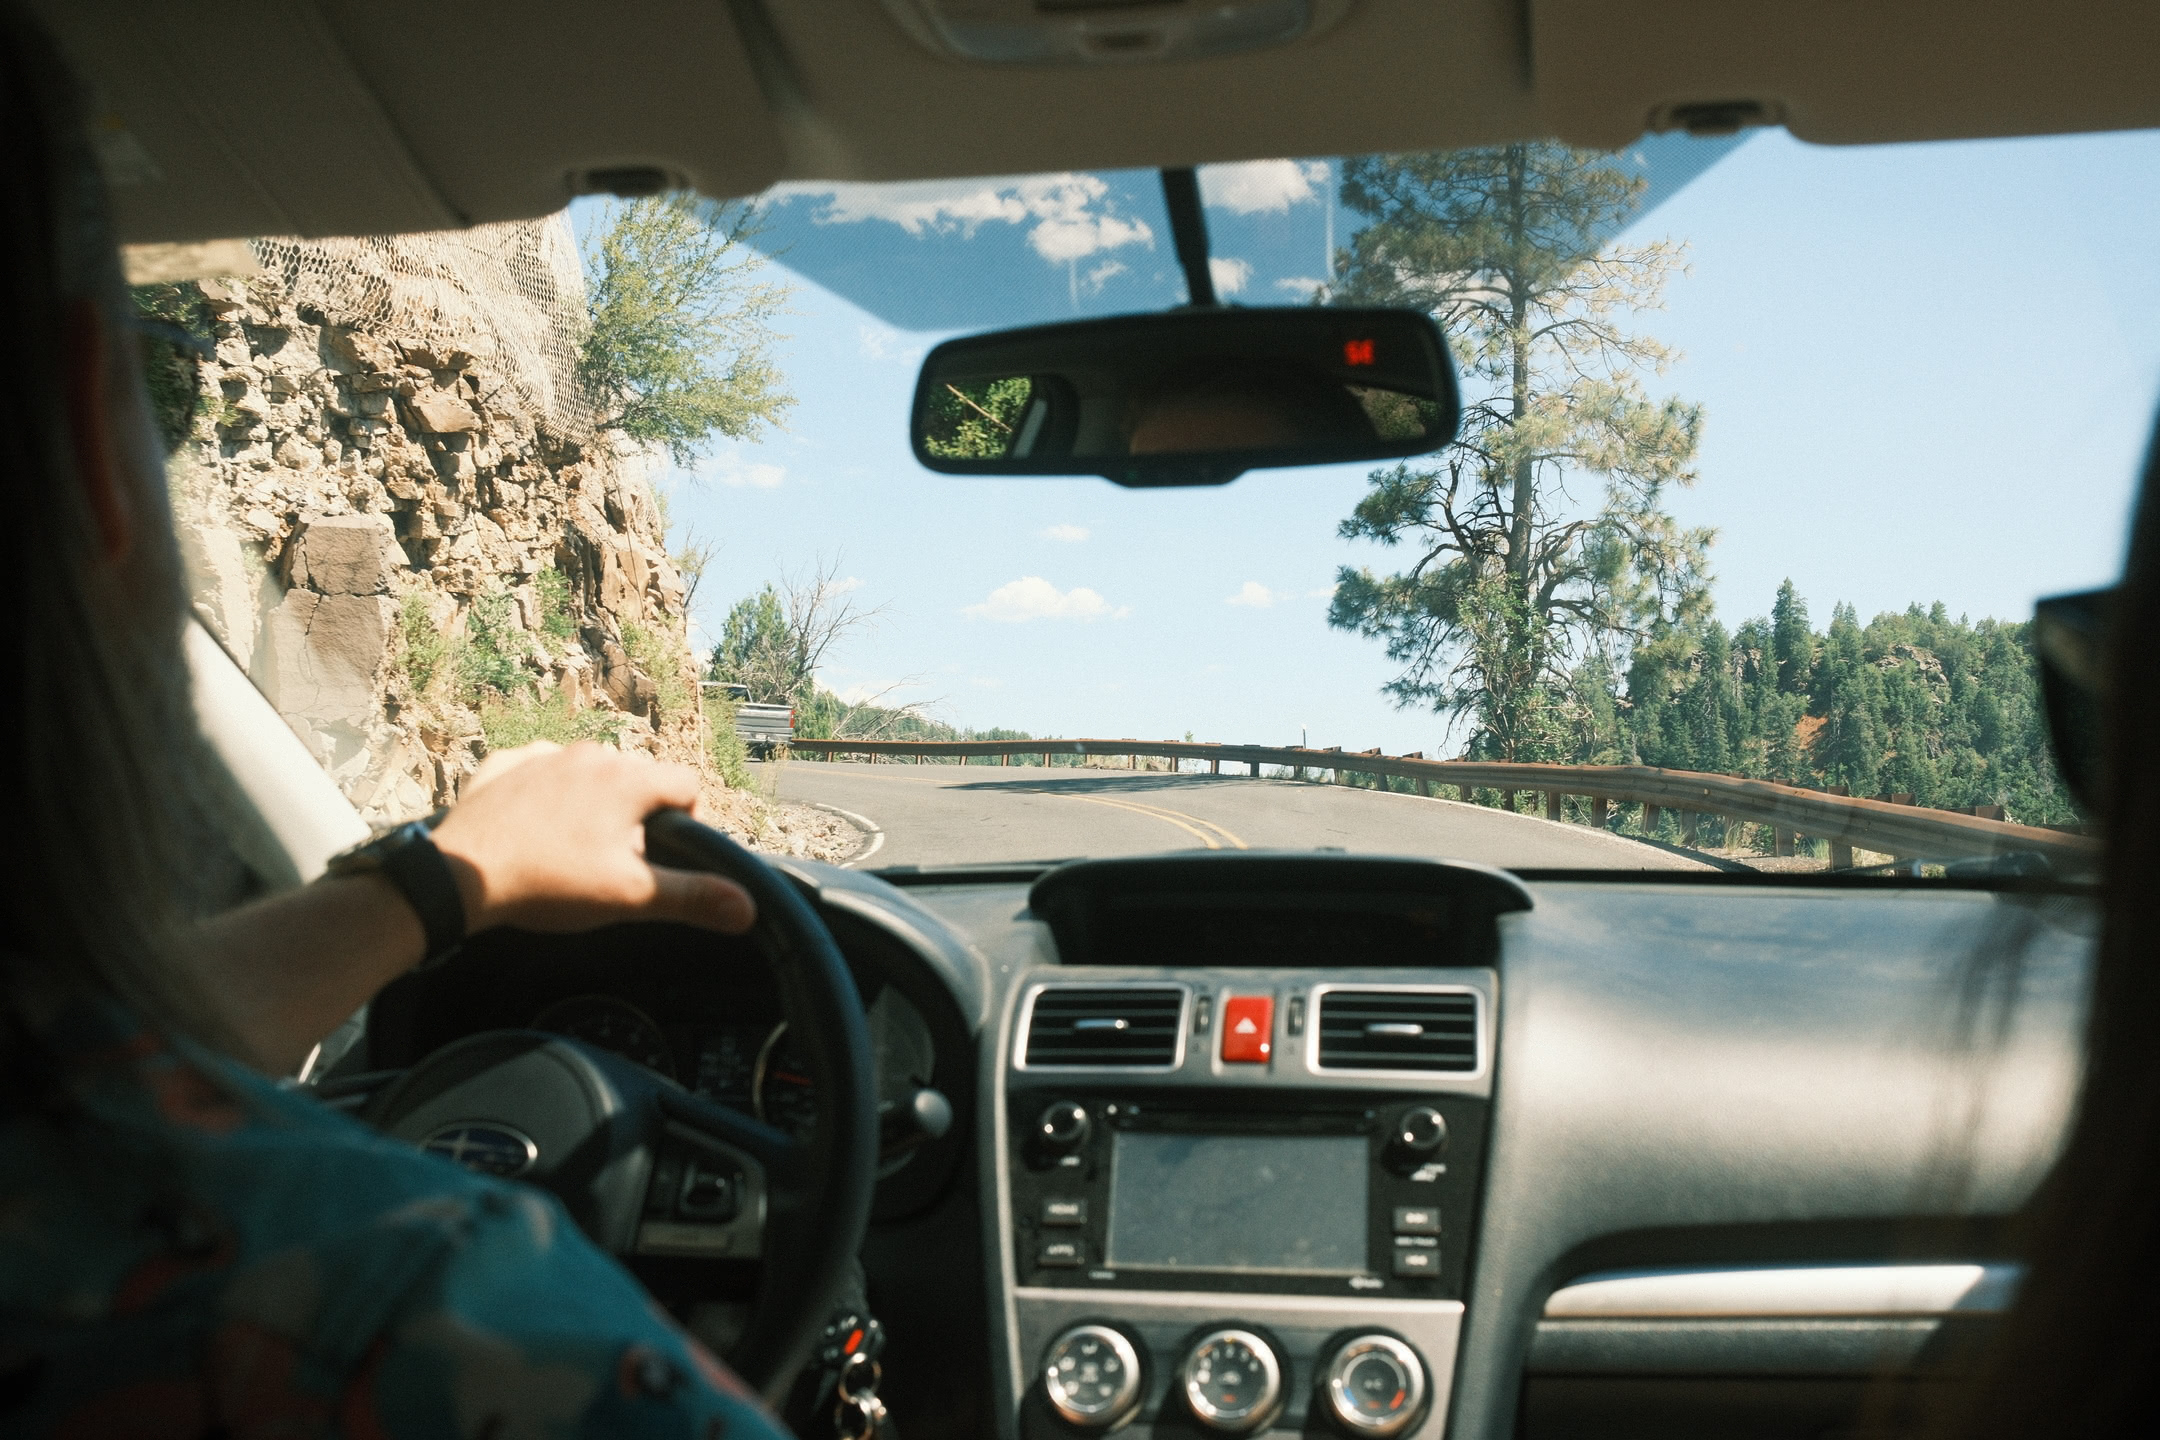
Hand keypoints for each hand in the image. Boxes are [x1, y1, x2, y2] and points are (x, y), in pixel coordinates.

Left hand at [428, 742, 755, 935]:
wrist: (457, 876)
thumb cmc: (548, 883)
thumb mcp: (629, 897)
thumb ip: (692, 897)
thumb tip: (746, 906)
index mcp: (629, 779)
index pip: (688, 784)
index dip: (690, 821)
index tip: (666, 856)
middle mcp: (591, 754)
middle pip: (638, 780)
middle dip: (638, 816)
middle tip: (615, 864)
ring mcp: (544, 755)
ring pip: (590, 774)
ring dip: (593, 803)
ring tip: (571, 850)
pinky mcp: (505, 765)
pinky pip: (541, 772)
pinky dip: (546, 795)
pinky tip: (534, 829)